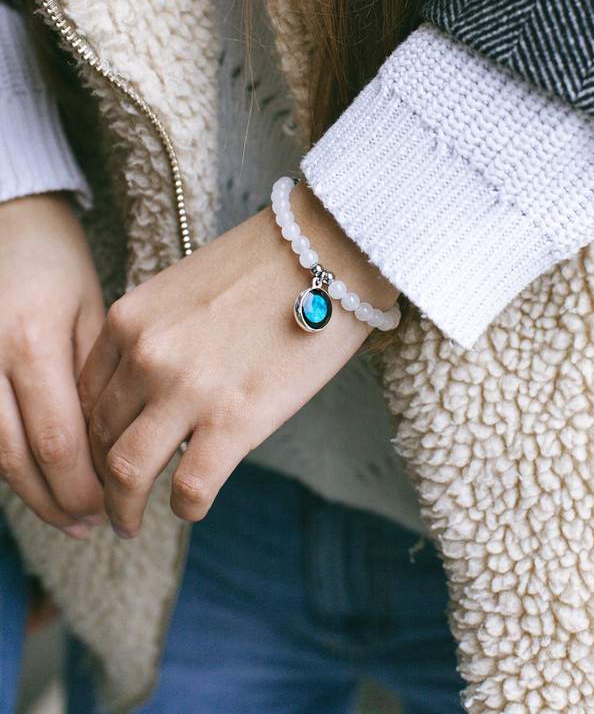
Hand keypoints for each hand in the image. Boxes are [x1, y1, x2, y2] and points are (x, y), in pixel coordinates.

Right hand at [0, 193, 105, 537]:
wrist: (4, 221)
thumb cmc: (56, 262)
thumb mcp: (92, 310)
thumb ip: (95, 376)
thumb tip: (113, 441)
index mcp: (32, 343)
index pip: (58, 439)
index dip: (83, 484)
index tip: (112, 505)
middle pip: (16, 457)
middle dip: (54, 500)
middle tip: (89, 525)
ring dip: (27, 490)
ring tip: (65, 514)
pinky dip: (5, 461)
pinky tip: (31, 477)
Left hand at [79, 184, 397, 538]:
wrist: (327, 252)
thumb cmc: (266, 264)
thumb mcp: (184, 288)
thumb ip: (155, 334)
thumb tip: (149, 389)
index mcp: (128, 319)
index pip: (85, 395)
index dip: (86, 435)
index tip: (99, 454)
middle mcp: (145, 355)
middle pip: (98, 435)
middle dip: (97, 475)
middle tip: (108, 498)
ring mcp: (186, 389)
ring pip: (127, 471)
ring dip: (123, 506)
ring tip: (129, 523)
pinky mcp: (235, 420)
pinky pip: (190, 488)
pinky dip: (185, 507)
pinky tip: (191, 505)